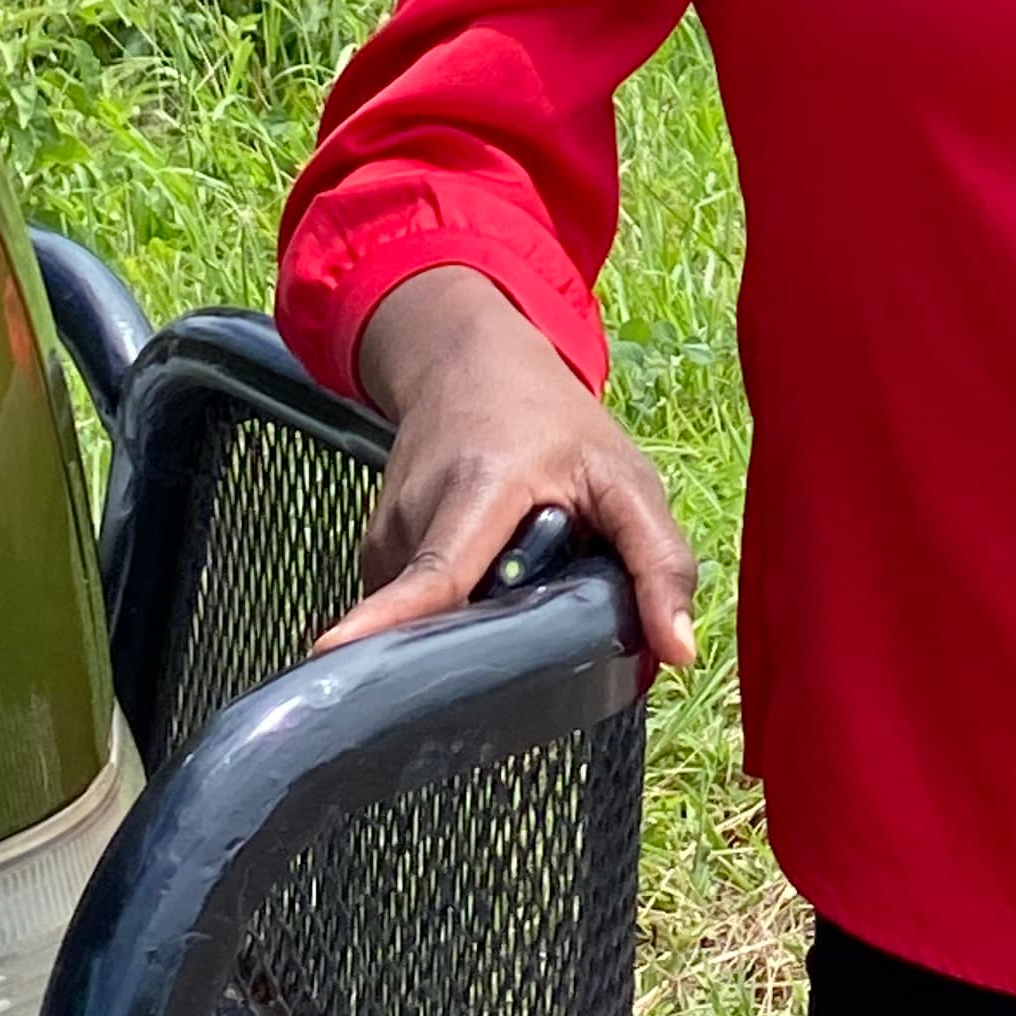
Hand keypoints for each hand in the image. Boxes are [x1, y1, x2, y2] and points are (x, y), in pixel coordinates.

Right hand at [317, 264, 700, 663]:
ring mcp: (384, 537)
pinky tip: (485, 580)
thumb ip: (658, 560)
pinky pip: (417, 610)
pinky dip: (455, 609)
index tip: (337, 651)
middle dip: (482, 650)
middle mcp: (414, 517)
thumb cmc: (555, 424)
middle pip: (439, 619)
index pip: (436, 574)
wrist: (468, 362)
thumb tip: (678, 654)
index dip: (392, 618)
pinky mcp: (374, 553)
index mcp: (477, 491)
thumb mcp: (625, 478)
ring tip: (516, 577)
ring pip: (432, 620)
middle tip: (530, 637)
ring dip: (478, 621)